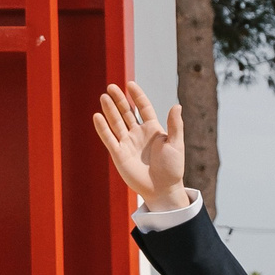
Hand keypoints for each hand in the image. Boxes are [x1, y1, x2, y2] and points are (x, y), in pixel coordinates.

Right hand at [94, 83, 188, 210]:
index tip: (130, 84)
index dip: (137, 96)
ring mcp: (127, 143)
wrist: (163, 189)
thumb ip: (175, 125)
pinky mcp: (119, 154)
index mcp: (153, 129)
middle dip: (119, 100)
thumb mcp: (176, 144)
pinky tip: (97, 116)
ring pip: (116, 123)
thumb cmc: (172, 168)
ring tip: (104, 97)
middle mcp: (138, 134)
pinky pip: (109, 138)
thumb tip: (177, 105)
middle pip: (126, 113)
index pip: (143, 108)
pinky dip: (103, 128)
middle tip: (111, 87)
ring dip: (110, 110)